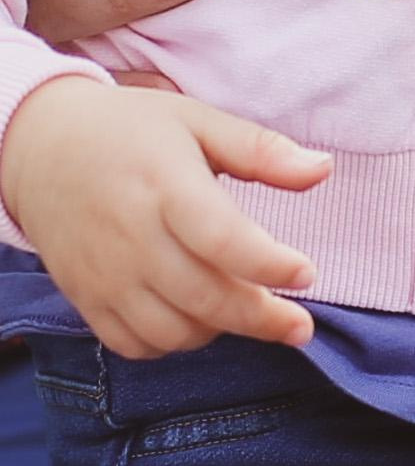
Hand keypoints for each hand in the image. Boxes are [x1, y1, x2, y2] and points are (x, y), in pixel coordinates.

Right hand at [1, 75, 328, 358]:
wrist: (40, 148)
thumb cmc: (131, 132)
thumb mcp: (197, 121)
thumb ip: (261, 150)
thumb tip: (324, 169)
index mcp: (165, 185)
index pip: (223, 239)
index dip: (270, 265)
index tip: (307, 275)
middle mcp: (132, 236)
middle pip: (205, 297)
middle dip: (261, 319)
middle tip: (300, 326)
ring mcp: (104, 273)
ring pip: (173, 331)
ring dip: (220, 331)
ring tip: (246, 310)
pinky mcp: (85, 297)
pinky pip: (134, 344)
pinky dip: (172, 343)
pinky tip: (197, 320)